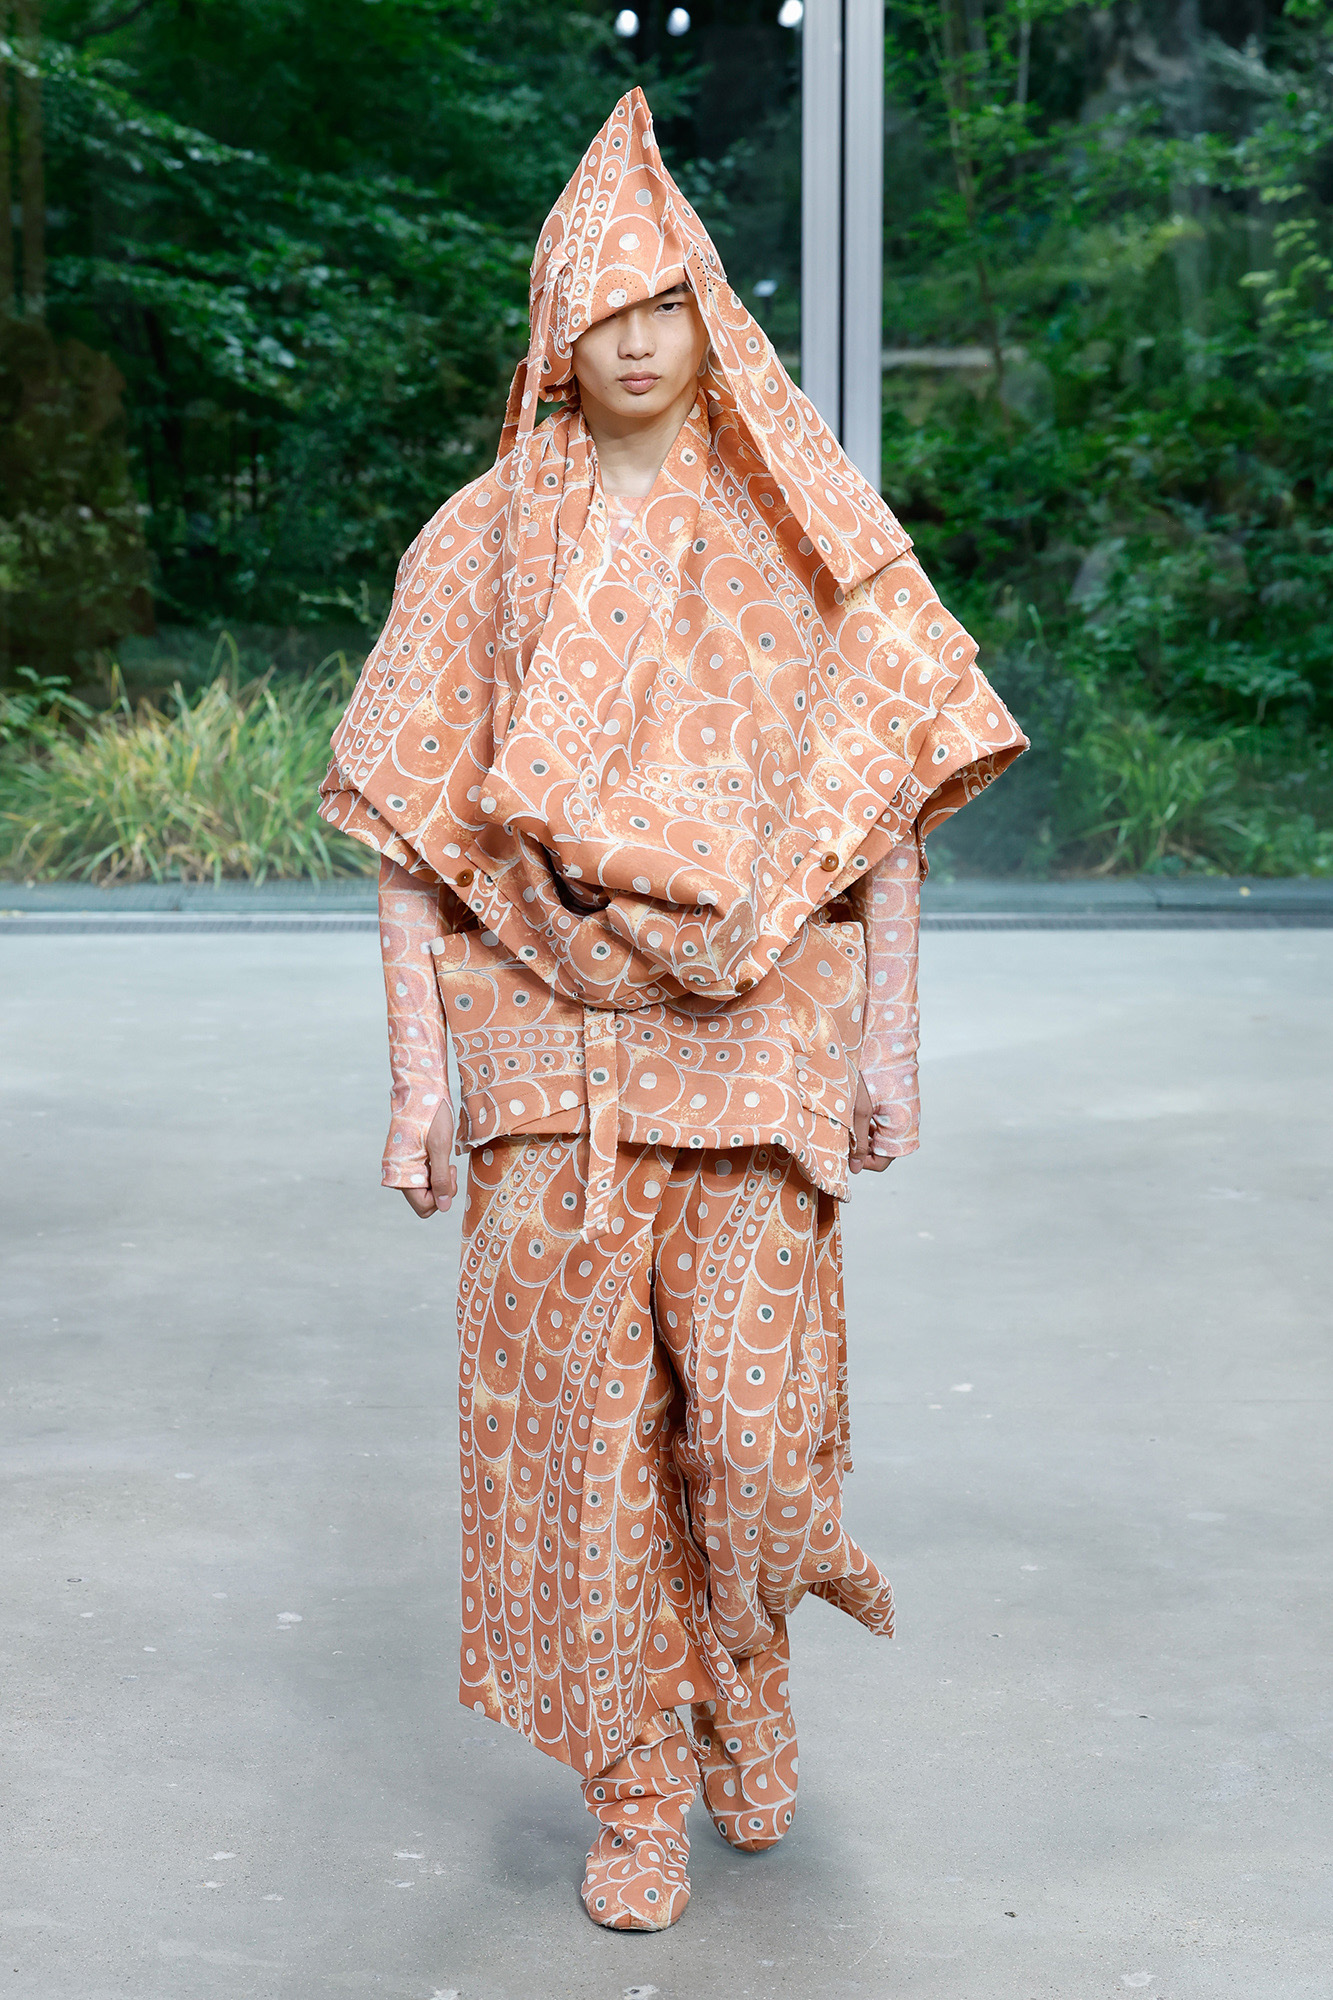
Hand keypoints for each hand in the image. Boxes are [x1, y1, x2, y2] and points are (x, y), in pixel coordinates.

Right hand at [400, 1098, 457, 1217]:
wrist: (422, 1090)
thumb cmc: (431, 1113)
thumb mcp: (440, 1145)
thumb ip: (441, 1178)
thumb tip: (443, 1207)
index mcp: (402, 1173)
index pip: (424, 1207)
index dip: (441, 1197)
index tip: (447, 1172)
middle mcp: (400, 1174)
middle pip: (426, 1202)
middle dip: (442, 1190)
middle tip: (448, 1166)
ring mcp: (405, 1168)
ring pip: (426, 1191)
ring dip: (440, 1180)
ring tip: (444, 1159)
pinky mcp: (411, 1161)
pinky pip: (425, 1178)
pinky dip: (436, 1172)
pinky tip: (439, 1156)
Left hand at [849, 1072, 894, 1176]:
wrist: (881, 1047)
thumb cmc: (869, 1076)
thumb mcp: (859, 1111)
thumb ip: (858, 1142)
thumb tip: (855, 1169)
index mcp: (900, 1129)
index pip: (881, 1162)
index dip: (862, 1162)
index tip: (845, 1152)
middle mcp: (904, 1125)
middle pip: (880, 1150)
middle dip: (861, 1147)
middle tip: (842, 1137)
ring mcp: (900, 1114)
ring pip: (879, 1136)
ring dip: (863, 1135)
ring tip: (846, 1124)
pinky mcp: (894, 1104)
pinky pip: (881, 1122)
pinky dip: (867, 1123)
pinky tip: (853, 1113)